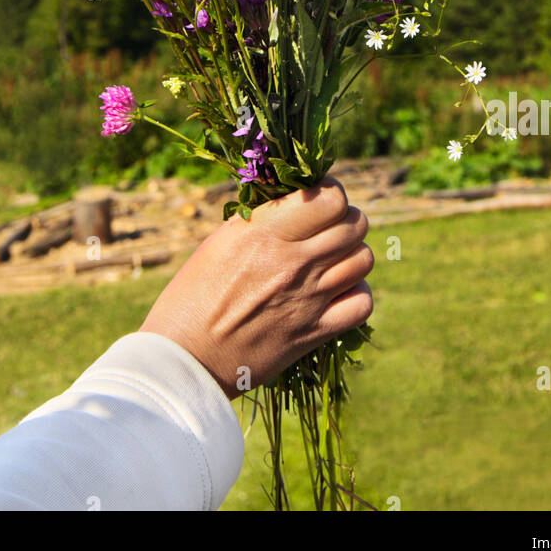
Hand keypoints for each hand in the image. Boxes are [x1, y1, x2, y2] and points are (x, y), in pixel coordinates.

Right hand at [140, 176, 372, 397]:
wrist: (186, 357)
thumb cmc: (193, 295)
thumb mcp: (220, 241)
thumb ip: (263, 218)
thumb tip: (294, 198)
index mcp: (264, 231)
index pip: (330, 198)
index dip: (332, 192)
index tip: (320, 198)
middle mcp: (292, 260)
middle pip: (355, 225)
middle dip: (345, 221)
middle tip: (327, 229)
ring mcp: (308, 298)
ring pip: (364, 259)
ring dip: (352, 255)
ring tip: (333, 260)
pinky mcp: (315, 332)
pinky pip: (363, 303)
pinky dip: (356, 294)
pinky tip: (339, 293)